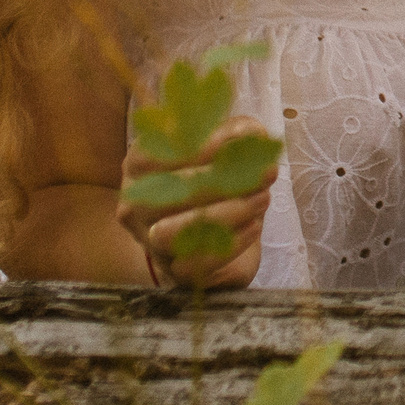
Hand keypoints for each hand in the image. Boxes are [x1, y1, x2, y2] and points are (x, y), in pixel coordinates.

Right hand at [115, 113, 275, 288]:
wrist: (208, 237)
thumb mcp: (221, 150)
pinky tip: (255, 226)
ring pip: (176, 231)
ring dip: (227, 213)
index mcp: (139, 165)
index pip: (158, 152)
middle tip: (268, 172)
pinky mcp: (174, 270)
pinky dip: (230, 244)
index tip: (247, 137)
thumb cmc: (211, 181)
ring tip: (263, 199)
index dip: (204, 145)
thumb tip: (253, 133)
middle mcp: (136, 204)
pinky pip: (196, 262)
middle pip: (171, 192)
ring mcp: (150, 241)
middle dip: (224, 180)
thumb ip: (234, 134)